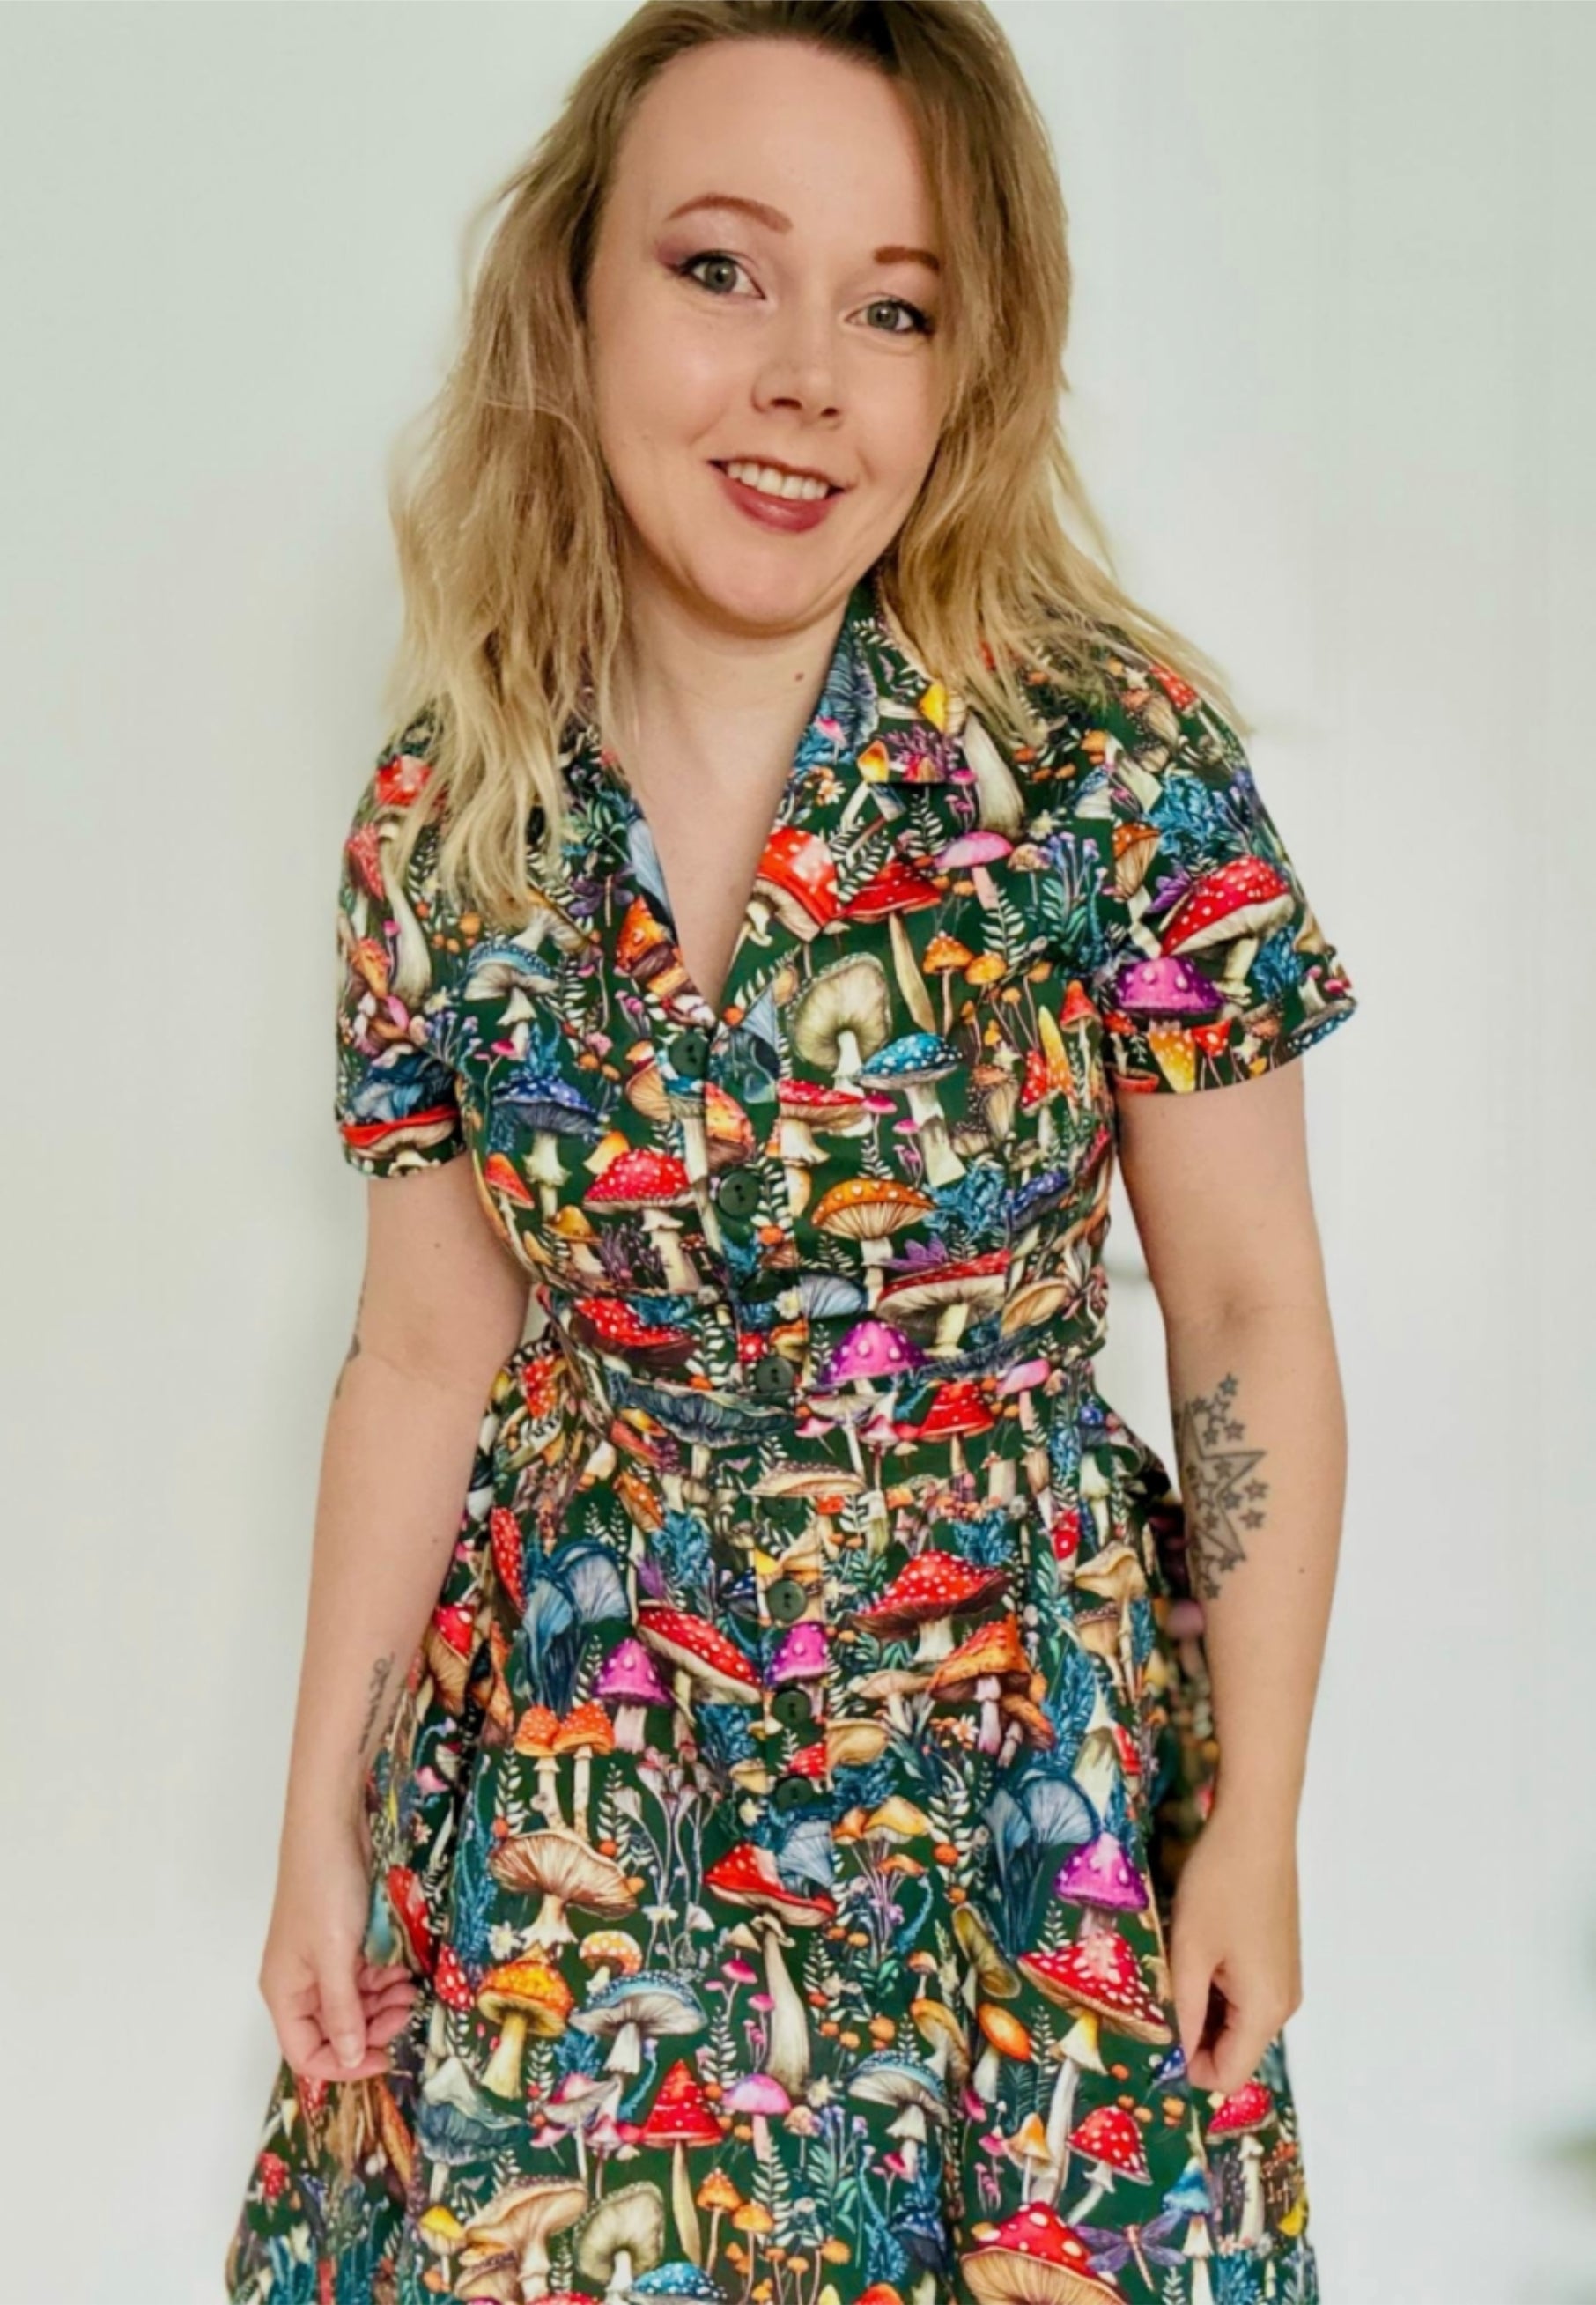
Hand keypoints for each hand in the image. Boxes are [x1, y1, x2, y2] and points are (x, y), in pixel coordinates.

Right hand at [258, 1813, 419, 2083]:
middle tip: (407, 2011)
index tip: (386, 2056)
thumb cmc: (324, 1888)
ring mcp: (320, 1960)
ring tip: (410, 1989)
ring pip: (352, 2004)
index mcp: (285, 1993)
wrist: (331, 1827)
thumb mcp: (335, 1955)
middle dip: (371, 2029)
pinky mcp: (341, 1940)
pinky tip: (403, 1970)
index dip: (345, 2064)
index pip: (307, 2054)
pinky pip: (361, 1976)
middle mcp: (299, 1982)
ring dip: (382, 2004)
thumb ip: (342, 2010)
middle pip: (333, 2031)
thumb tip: (351, 2059)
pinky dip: (382, 1979)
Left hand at [1166, 1802, 1302, 2098]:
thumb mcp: (1189, 1950)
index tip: (1148, 2034)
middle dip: (1189, 2034)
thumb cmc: (1220, 1885)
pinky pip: (1242, 1993)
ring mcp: (1283, 1980)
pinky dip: (1213, 1985)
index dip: (1184, 2066)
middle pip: (1232, 2049)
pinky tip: (1190, 1951)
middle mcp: (1283, 2004)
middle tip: (1151, 1999)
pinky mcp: (1277, 1957)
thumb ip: (1181, 2010)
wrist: (1256, 1825)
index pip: (1226, 2075)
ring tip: (1167, 1968)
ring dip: (1198, 2006)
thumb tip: (1170, 2057)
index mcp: (1265, 2010)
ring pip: (1234, 2020)